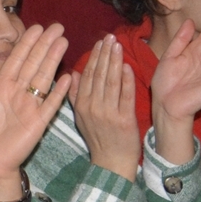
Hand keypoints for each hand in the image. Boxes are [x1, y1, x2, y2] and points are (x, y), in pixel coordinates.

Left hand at [0, 23, 69, 196]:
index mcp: (2, 87)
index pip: (17, 60)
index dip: (27, 43)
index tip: (37, 26)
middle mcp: (18, 94)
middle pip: (34, 64)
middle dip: (45, 45)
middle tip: (58, 26)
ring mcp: (30, 107)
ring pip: (43, 79)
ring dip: (53, 61)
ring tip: (64, 42)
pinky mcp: (37, 124)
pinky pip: (49, 106)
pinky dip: (59, 93)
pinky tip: (68, 78)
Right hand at [71, 35, 140, 177]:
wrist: (111, 164)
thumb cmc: (97, 140)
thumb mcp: (80, 117)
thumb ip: (75, 95)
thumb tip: (73, 74)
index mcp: (80, 105)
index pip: (87, 75)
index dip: (94, 57)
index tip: (99, 42)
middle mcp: (92, 107)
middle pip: (99, 75)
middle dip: (104, 54)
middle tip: (110, 37)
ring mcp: (108, 113)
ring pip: (111, 82)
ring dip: (114, 62)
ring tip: (118, 45)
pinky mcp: (124, 119)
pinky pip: (125, 96)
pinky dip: (126, 80)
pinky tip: (127, 66)